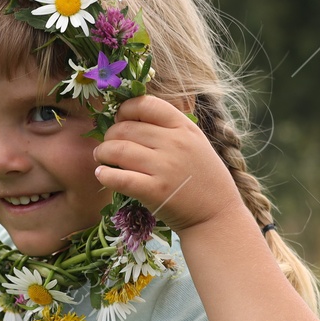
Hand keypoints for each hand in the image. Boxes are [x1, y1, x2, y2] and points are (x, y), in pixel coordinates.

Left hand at [94, 94, 247, 232]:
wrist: (217, 216)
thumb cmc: (203, 180)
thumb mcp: (195, 144)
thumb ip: (170, 129)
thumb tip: (131, 119)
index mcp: (185, 127)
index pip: (145, 104)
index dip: (125, 109)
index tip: (120, 120)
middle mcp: (175, 143)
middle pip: (126, 128)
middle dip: (109, 135)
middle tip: (107, 146)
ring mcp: (165, 167)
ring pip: (117, 149)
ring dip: (102, 153)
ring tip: (101, 158)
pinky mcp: (155, 191)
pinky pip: (119, 177)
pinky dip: (104, 174)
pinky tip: (102, 175)